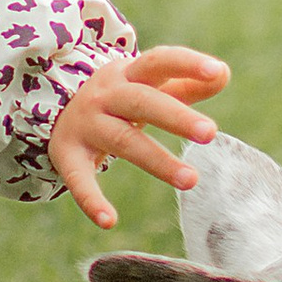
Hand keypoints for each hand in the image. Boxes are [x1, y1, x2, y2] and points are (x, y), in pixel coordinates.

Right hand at [49, 44, 230, 229]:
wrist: (57, 108)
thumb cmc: (121, 97)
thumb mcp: (149, 85)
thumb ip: (187, 83)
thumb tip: (224, 74)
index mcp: (130, 73)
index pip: (159, 60)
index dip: (188, 64)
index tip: (219, 72)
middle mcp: (106, 95)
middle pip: (142, 101)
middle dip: (176, 116)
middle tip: (210, 132)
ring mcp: (86, 124)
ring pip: (122, 140)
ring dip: (156, 160)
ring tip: (191, 180)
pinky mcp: (68, 154)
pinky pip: (78, 177)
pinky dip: (90, 199)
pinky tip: (109, 221)